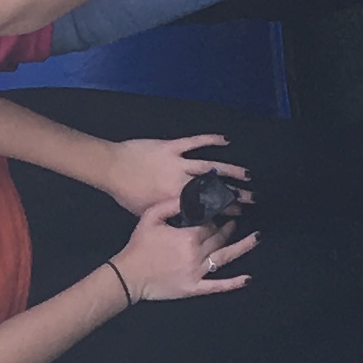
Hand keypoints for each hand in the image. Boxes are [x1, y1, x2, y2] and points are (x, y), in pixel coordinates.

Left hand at [99, 134, 237, 219]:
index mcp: (175, 200)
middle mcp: (180, 182)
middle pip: (213, 188)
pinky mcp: (171, 146)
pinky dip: (210, 140)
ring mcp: (177, 162)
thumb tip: (186, 222)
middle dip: (234, 194)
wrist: (111, 168)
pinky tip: (225, 140)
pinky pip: (194, 142)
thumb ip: (169, 216)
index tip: (238, 213)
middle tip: (251, 197)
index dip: (224, 210)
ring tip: (246, 175)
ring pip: (210, 166)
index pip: (206, 207)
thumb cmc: (126, 193)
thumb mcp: (148, 213)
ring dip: (230, 170)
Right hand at [110, 197, 256, 304]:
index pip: (209, 223)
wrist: (128, 275)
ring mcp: (197, 272)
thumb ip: (170, 205)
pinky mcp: (194, 288)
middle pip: (219, 238)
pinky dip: (233, 283)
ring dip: (242, 247)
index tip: (220, 211)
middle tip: (236, 220)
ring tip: (257, 238)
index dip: (215, 217)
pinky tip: (247, 279)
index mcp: (188, 236)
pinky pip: (217, 286)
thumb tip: (190, 197)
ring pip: (225, 258)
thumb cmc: (138, 246)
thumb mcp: (150, 217)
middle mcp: (197, 254)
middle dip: (229, 228)